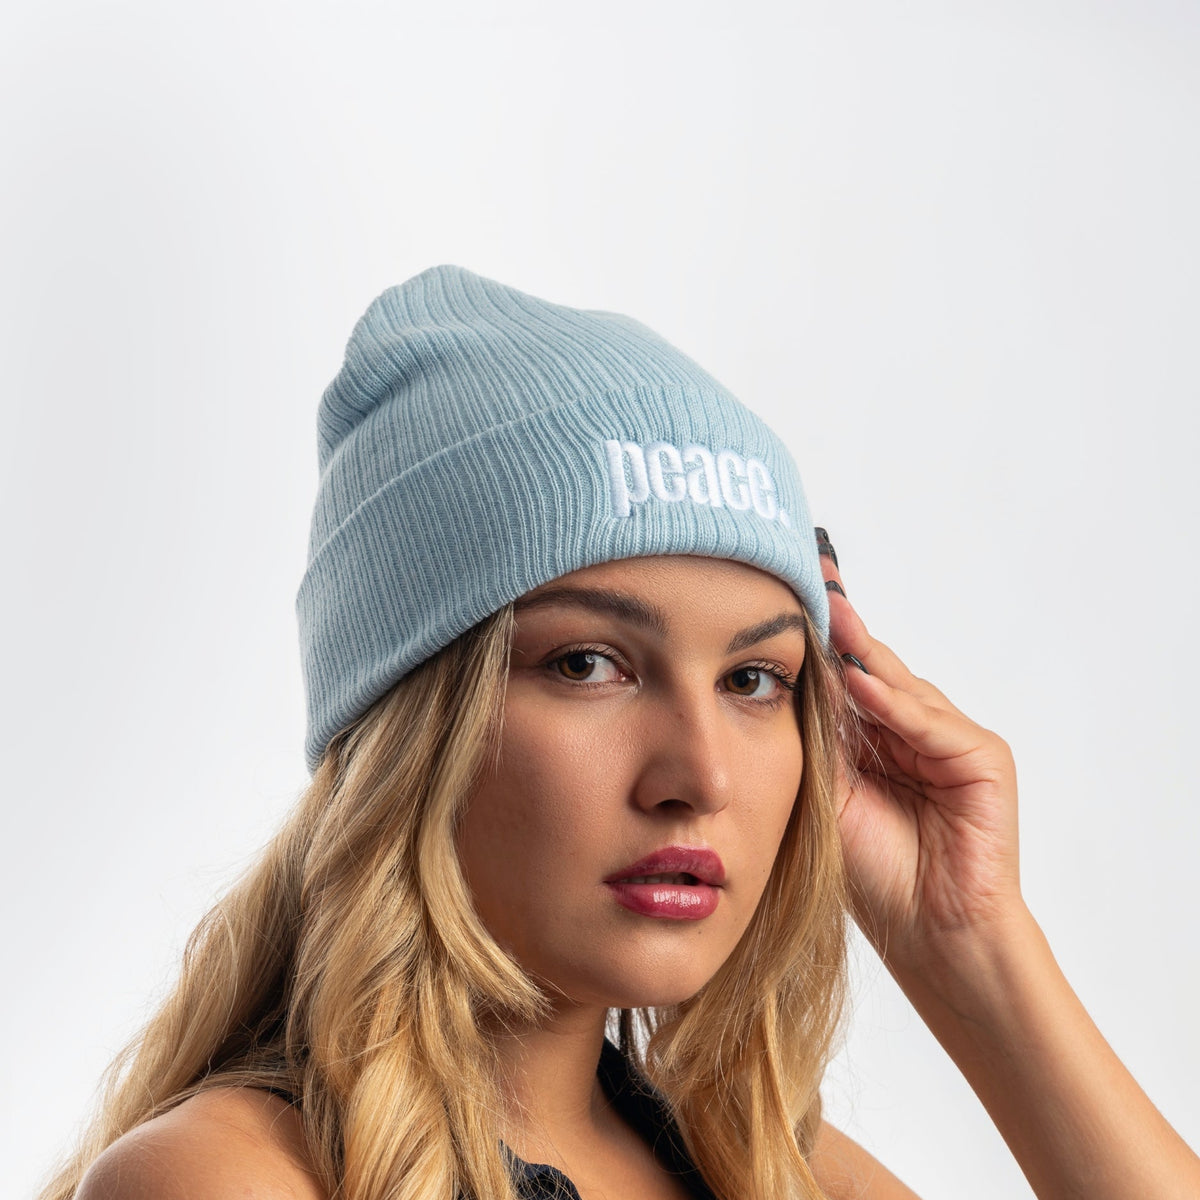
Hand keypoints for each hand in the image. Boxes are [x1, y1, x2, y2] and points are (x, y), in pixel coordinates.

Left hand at [816, 529, 1024, 973]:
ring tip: (825, 614)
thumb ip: (816, 740)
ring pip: (899, 688)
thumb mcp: (827, 795)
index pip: (845, 678)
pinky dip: (897, 706)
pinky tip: (863, 683)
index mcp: (877, 740)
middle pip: (873, 669)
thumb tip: (781, 682)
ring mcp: (952, 742)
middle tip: (809, 576)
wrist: (929, 935)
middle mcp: (914, 732)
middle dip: (841, 626)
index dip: (818, 639)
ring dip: (862, 654)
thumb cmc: (874, 873)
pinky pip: (930, 724)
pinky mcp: (983, 760)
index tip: (786, 590)